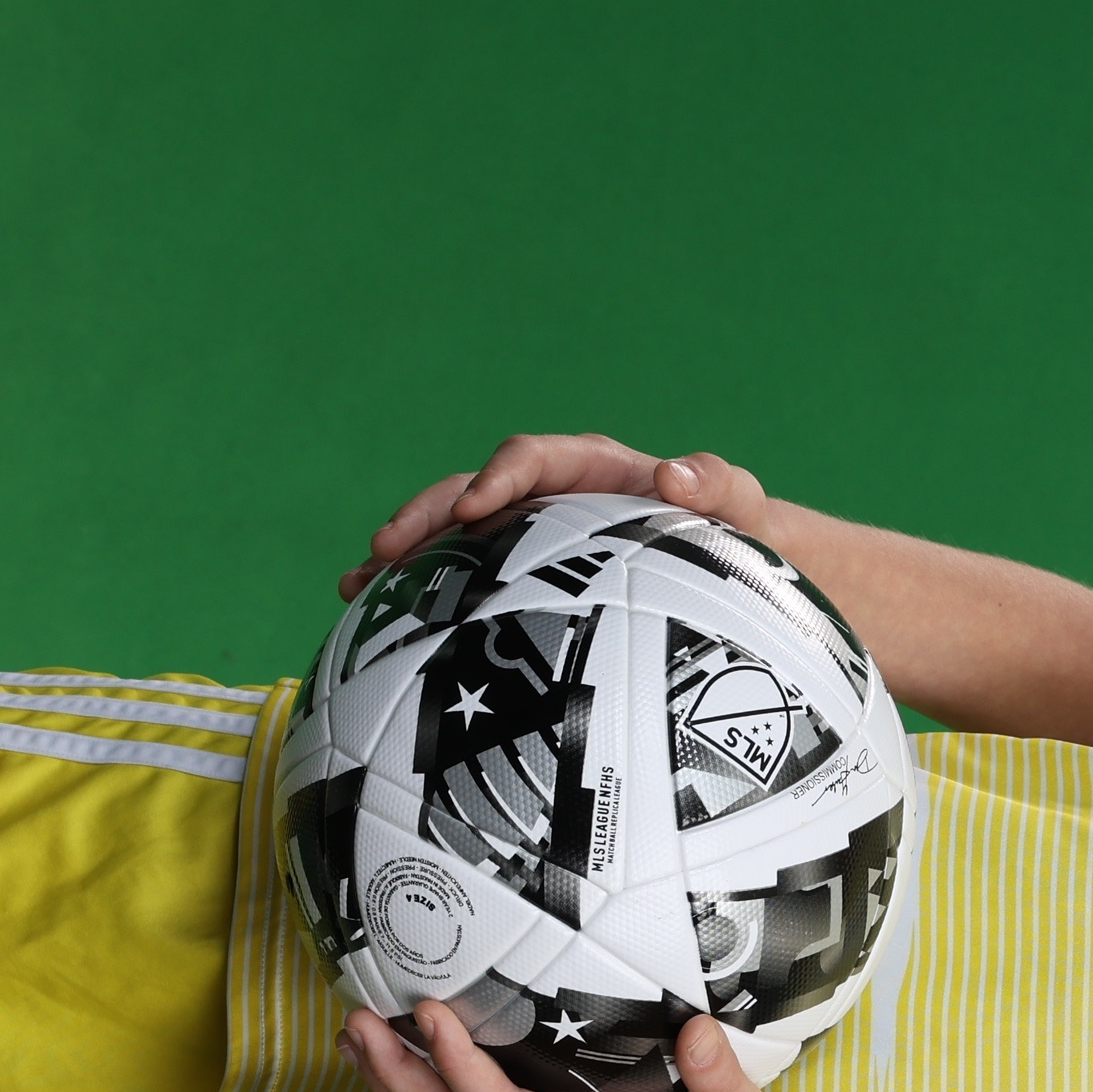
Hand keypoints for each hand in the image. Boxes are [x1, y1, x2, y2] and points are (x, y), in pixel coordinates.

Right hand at [337, 433, 775, 597]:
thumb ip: (715, 483)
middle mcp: (549, 499)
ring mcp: (529, 540)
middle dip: (425, 517)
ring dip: (405, 559)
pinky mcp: (522, 582)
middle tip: (385, 549)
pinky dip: (423, 602)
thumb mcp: (737, 502)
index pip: (533, 458)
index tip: (475, 507)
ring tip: (355, 588)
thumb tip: (676, 476)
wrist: (732, 569)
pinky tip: (379, 632)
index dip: (499, 477)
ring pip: (455, 541)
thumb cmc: (734, 531)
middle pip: (471, 494)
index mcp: (591, 471)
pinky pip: (465, 585)